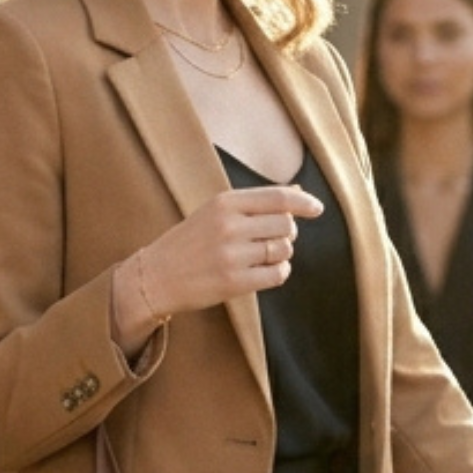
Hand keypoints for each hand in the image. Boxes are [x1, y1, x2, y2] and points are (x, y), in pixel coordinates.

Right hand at [112, 185, 323, 352]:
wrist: (155, 277)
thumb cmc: (188, 243)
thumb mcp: (215, 212)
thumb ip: (255, 202)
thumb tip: (297, 190)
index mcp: (225, 202)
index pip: (278, 197)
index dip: (304, 202)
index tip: (317, 208)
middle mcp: (229, 226)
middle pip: (286, 224)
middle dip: (288, 233)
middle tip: (273, 240)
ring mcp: (231, 255)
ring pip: (283, 250)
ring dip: (282, 254)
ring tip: (264, 257)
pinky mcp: (233, 282)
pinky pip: (276, 275)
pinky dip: (280, 273)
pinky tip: (269, 272)